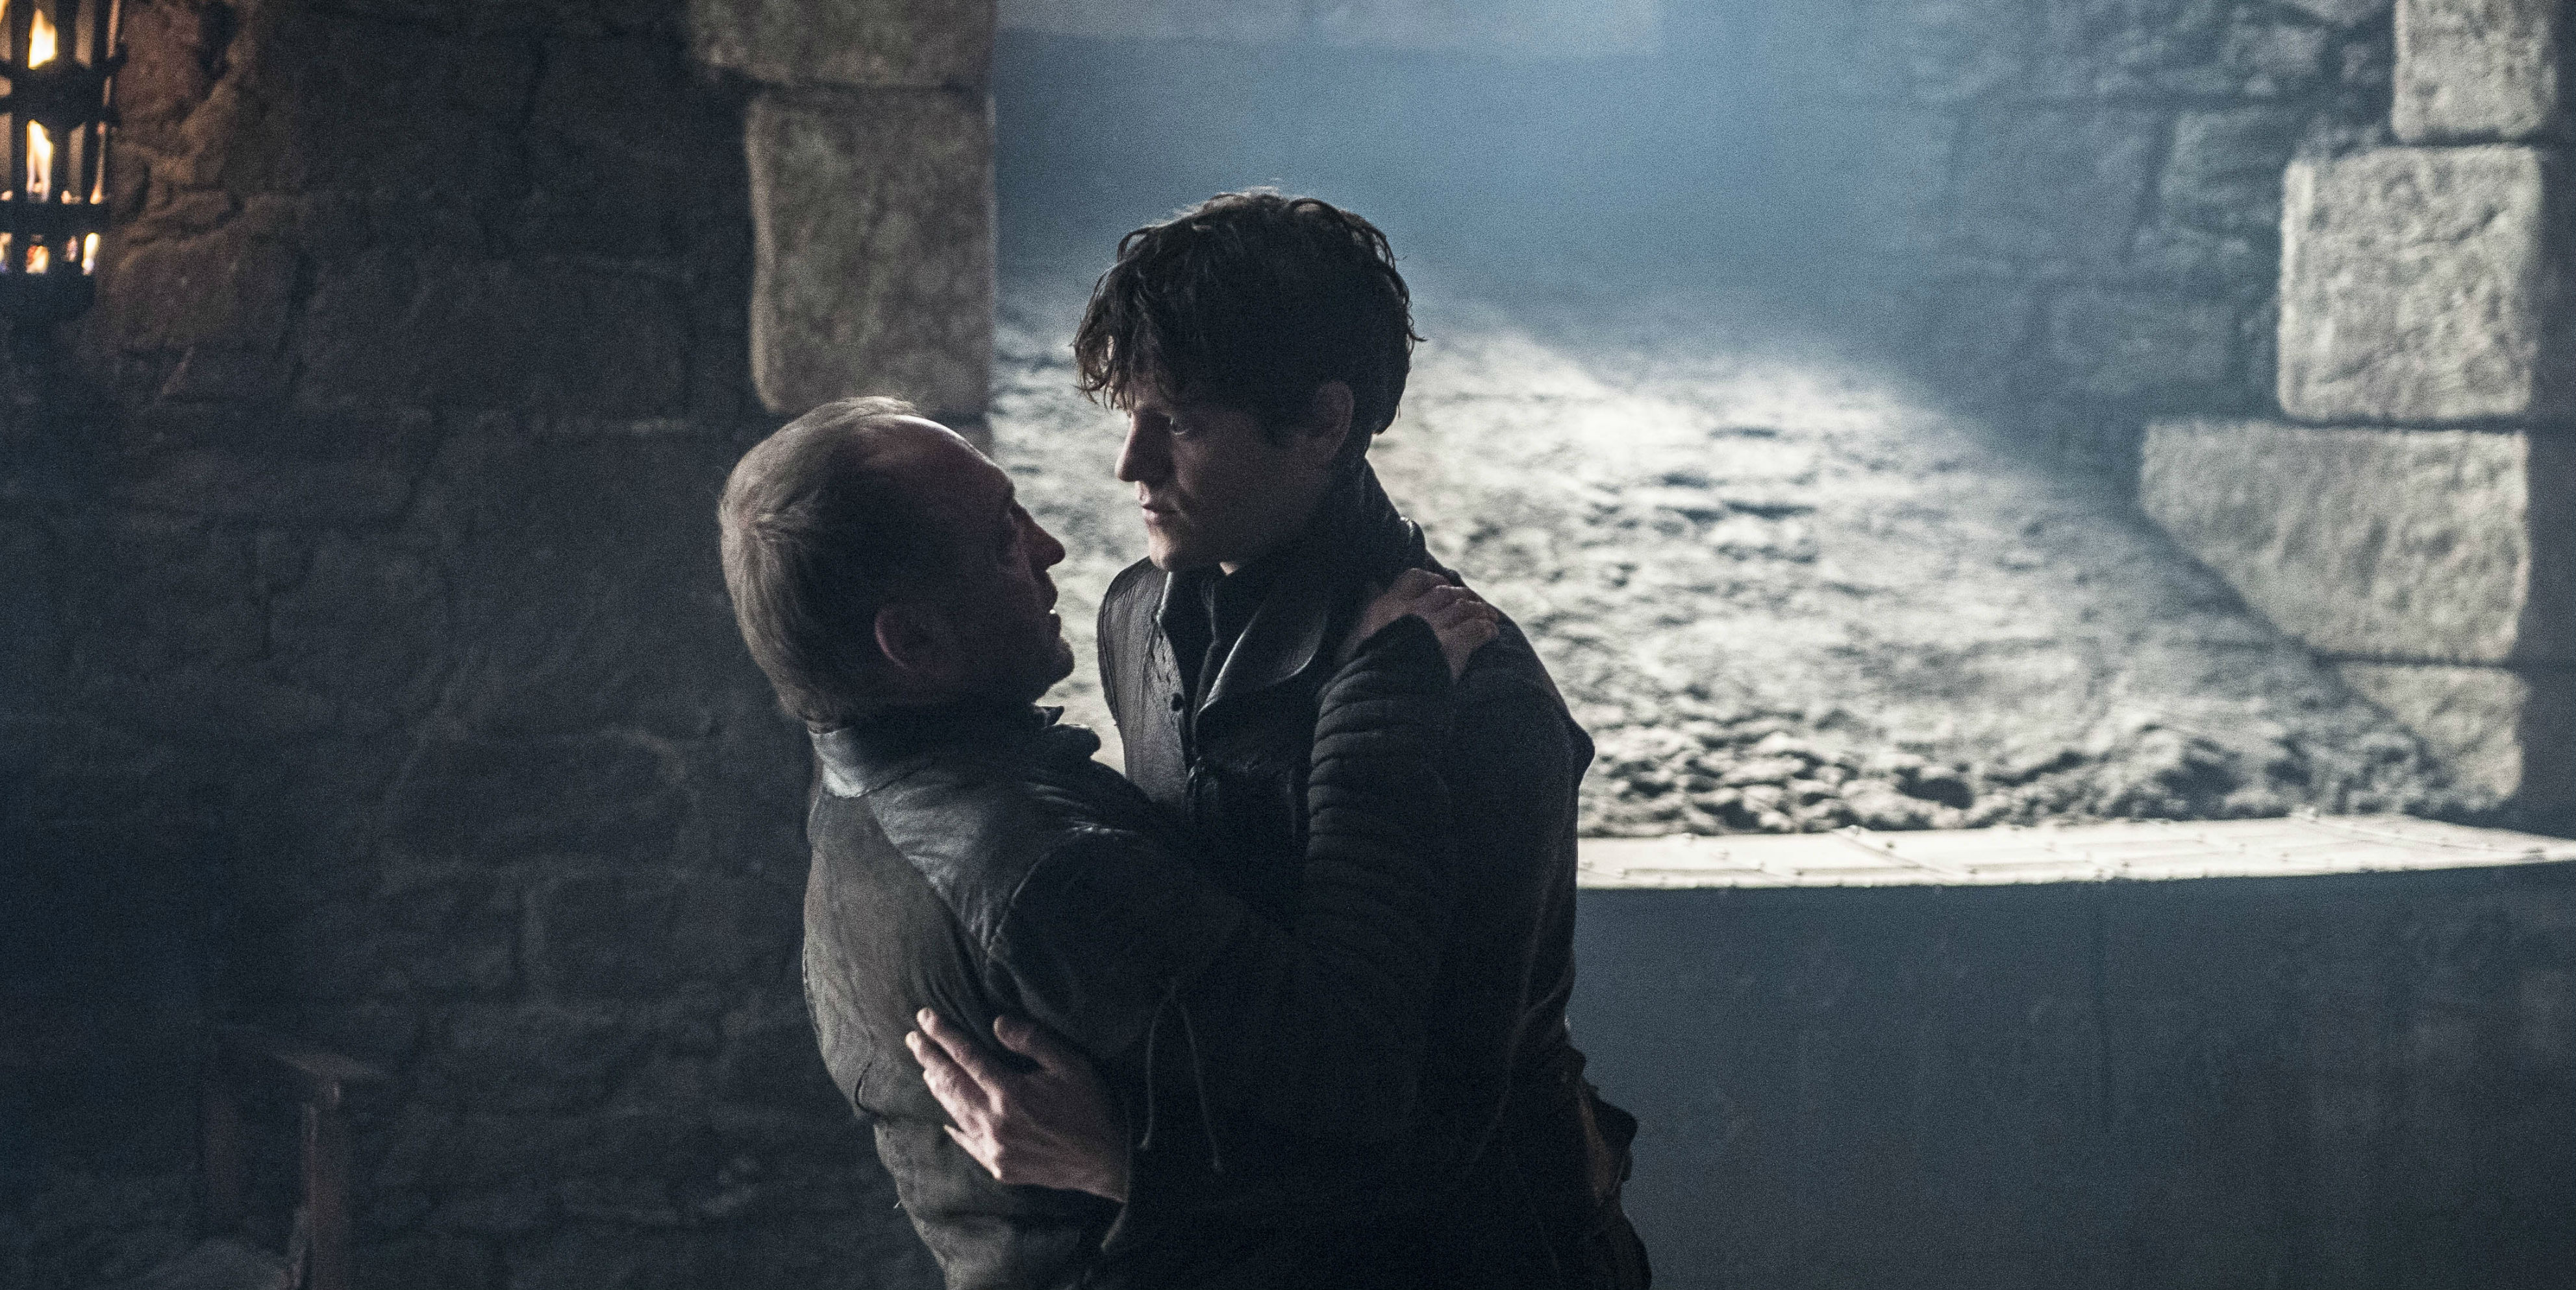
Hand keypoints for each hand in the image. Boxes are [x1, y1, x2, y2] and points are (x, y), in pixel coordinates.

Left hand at [906, 1009, 1128, 1200]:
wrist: (1110, 1160)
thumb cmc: (1093, 1106)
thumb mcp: (1070, 1063)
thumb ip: (1032, 1040)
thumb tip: (996, 1023)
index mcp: (1010, 1092)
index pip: (965, 1056)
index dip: (943, 1034)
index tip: (925, 1017)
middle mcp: (995, 1121)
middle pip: (951, 1083)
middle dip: (929, 1058)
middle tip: (912, 1039)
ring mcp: (994, 1148)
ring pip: (954, 1112)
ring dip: (937, 1088)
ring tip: (925, 1069)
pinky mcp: (1000, 1167)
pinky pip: (967, 1143)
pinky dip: (953, 1126)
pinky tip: (945, 1116)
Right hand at [1352, 567, 1498, 678]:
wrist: (1381, 701)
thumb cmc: (1364, 672)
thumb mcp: (1355, 637)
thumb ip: (1366, 608)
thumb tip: (1371, 583)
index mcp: (1387, 607)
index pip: (1415, 578)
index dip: (1433, 580)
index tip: (1443, 586)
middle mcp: (1412, 611)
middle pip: (1446, 592)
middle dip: (1464, 596)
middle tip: (1475, 605)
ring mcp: (1433, 627)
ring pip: (1465, 608)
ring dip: (1480, 611)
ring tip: (1489, 618)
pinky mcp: (1453, 645)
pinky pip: (1477, 629)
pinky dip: (1487, 630)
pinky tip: (1492, 634)